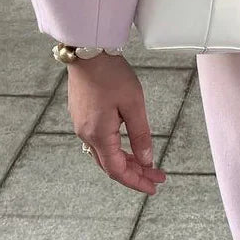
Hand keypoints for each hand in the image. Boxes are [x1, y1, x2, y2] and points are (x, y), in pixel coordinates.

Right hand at [67, 54, 166, 195]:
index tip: (153, 187)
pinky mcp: (81, 116)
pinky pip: (99, 142)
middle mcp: (86, 134)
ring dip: (126, 161)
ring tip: (148, 164)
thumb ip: (141, 135)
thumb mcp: (134, 105)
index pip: (117, 170)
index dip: (136, 182)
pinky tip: (129, 147)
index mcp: (98, 135)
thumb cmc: (111, 74)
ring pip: (105, 154)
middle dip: (135, 174)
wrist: (87, 51)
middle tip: (157, 176)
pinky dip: (116, 149)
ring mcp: (81, 125)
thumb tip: (146, 160)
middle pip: (111, 165)